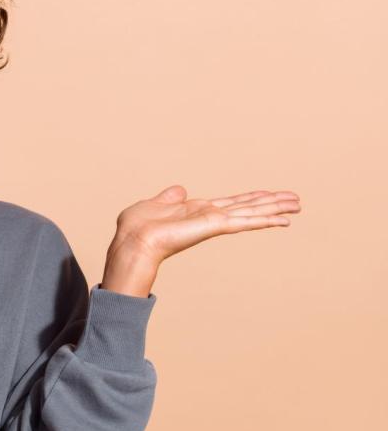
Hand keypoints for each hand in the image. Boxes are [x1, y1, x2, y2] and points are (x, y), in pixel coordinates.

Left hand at [112, 185, 302, 263]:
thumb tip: (180, 190)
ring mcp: (215, 222)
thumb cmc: (137, 227)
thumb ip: (169, 198)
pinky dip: (265, 220)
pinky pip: (246, 221)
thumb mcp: (154, 204)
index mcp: (198, 210)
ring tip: (298, 205)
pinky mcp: (215, 226)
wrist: (133, 241)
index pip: (232, 202)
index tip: (270, 194)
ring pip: (252, 213)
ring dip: (276, 208)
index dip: (252, 198)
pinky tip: (284, 219)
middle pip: (248, 206)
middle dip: (272, 202)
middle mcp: (210, 216)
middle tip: (297, 200)